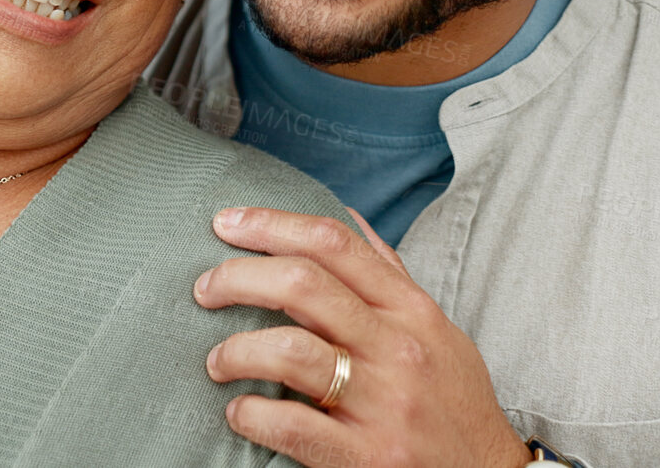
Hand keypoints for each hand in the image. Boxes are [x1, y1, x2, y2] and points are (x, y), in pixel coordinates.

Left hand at [195, 206, 529, 467]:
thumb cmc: (454, 402)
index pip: (334, 244)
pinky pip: (292, 425)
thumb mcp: (437, 331)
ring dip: (236, 350)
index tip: (227, 221)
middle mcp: (398, 350)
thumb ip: (388, 275)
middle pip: (303, 285)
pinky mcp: (367, 456)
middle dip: (238, 278)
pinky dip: (251, 414)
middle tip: (205, 289)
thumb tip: (346, 216)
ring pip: (290, 351)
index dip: (271, 224)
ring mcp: (384, 404)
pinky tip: (239, 412)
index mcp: (411, 311)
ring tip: (218, 361)